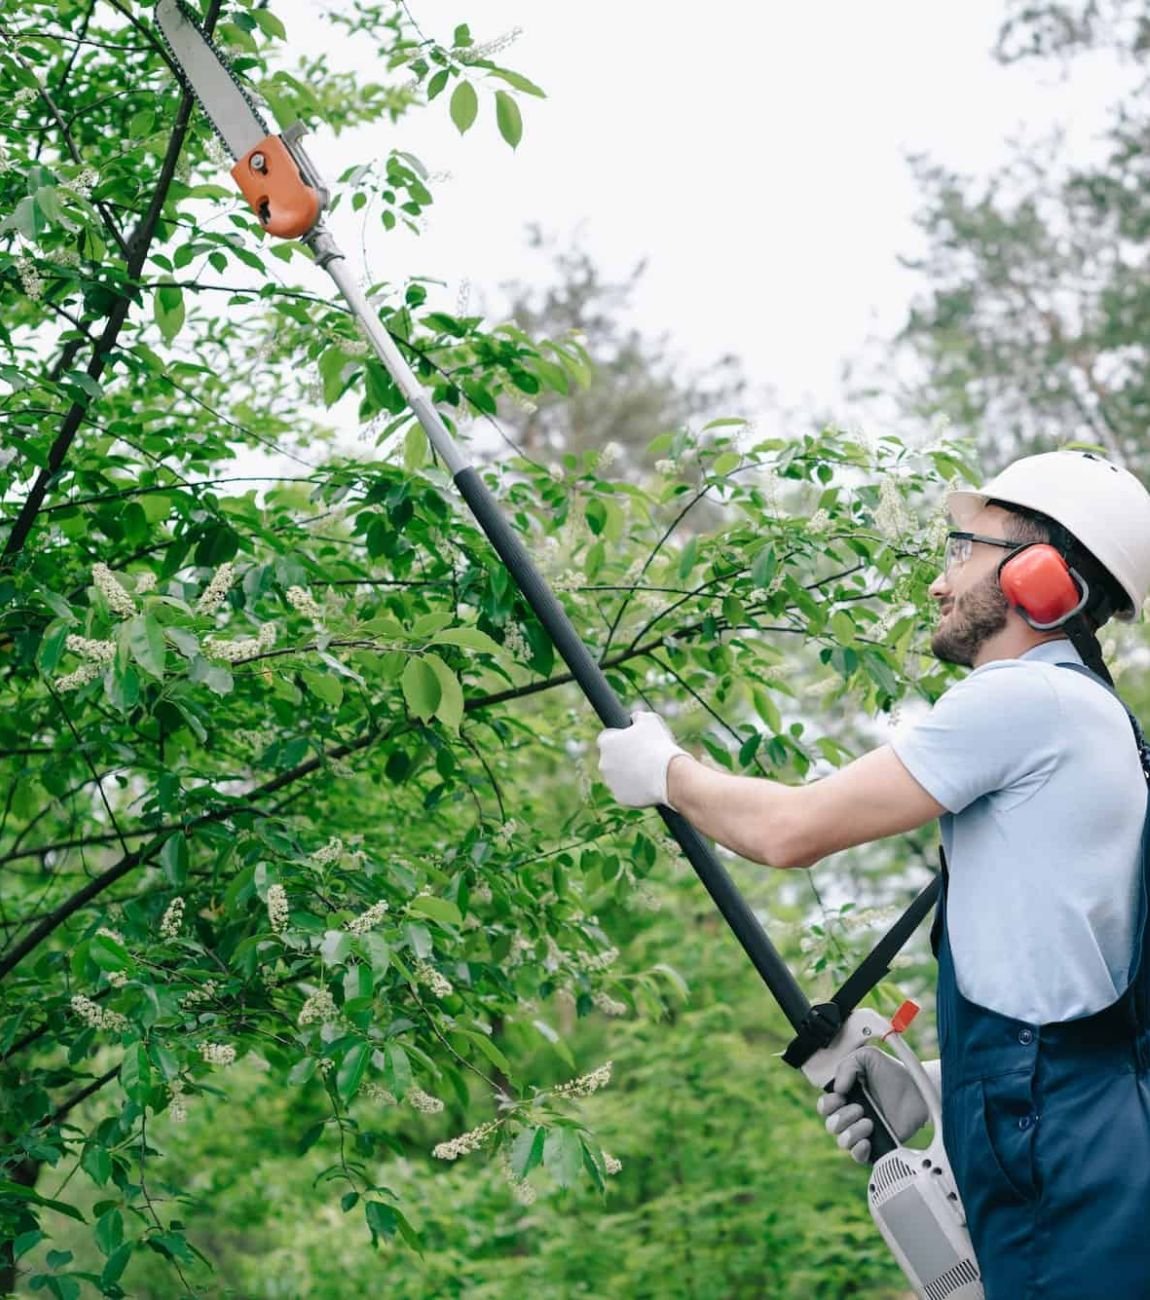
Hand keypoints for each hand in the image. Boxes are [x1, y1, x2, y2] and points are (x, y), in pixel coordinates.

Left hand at [596, 710, 688, 807]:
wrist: (671, 775)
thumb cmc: (660, 745)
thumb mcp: (651, 720)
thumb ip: (638, 716)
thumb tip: (635, 718)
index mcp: (606, 742)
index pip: (607, 737)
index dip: (620, 737)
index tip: (632, 740)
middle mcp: (603, 763)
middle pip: (611, 759)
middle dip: (623, 757)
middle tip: (642, 756)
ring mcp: (611, 782)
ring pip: (618, 776)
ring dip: (628, 773)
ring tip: (648, 771)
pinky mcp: (620, 798)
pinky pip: (626, 792)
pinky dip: (635, 789)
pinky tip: (648, 784)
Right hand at [815, 1046, 929, 1164]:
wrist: (918, 1090)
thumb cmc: (893, 1073)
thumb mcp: (868, 1057)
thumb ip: (847, 1065)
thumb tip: (838, 1089)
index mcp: (846, 1096)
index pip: (825, 1106)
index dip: (828, 1103)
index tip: (843, 1096)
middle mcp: (852, 1115)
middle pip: (831, 1125)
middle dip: (843, 1117)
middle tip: (861, 1108)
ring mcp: (864, 1131)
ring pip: (842, 1141)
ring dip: (852, 1132)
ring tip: (870, 1123)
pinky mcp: (877, 1146)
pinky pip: (858, 1157)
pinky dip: (858, 1150)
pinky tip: (868, 1141)